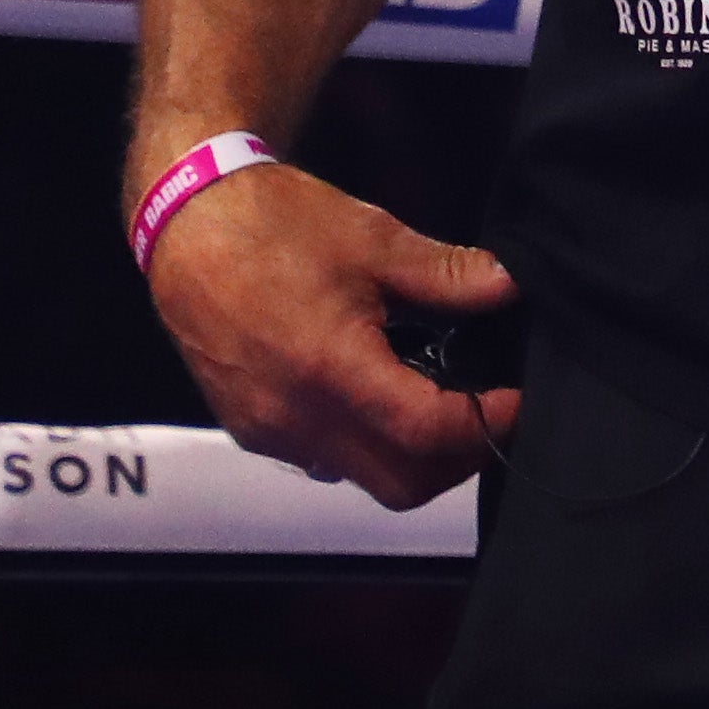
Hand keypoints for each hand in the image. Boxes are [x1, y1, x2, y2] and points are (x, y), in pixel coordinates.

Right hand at [141, 156, 518, 508]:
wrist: (189, 227)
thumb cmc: (277, 226)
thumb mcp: (375, 240)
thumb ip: (450, 275)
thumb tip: (512, 287)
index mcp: (330, 369)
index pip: (426, 433)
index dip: (487, 423)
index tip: (520, 402)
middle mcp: (295, 418)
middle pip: (401, 482)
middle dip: (457, 458)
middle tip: (489, 411)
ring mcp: (268, 431)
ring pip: (364, 478)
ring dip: (414, 457)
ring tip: (444, 404)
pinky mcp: (251, 429)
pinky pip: (326, 462)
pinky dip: (368, 446)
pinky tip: (385, 397)